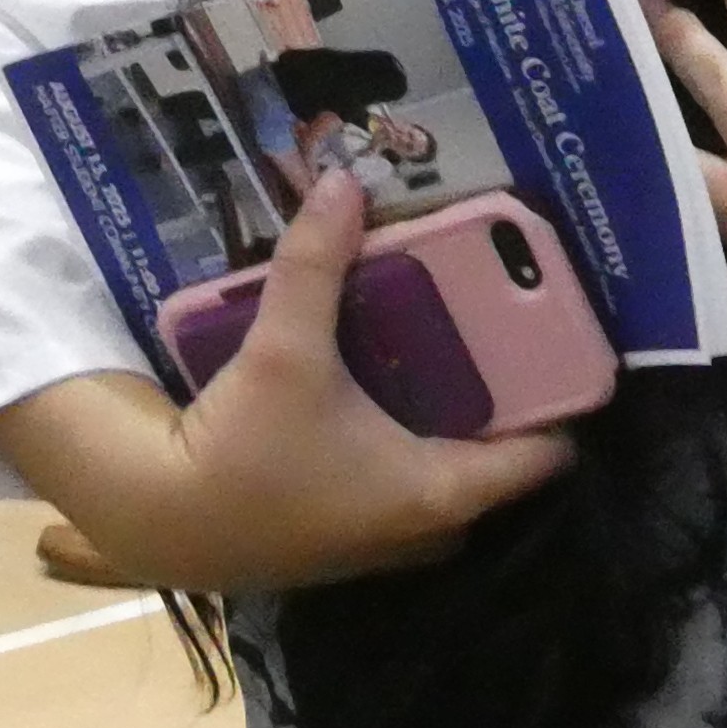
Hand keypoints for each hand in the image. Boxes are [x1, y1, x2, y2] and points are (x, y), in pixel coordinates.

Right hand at [0, 175, 575, 593]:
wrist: (159, 522)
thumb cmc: (242, 449)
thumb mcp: (283, 349)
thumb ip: (315, 265)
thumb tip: (341, 184)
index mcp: (443, 492)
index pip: (546, 454)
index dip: (563, 399)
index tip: (567, 339)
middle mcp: (431, 528)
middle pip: (500, 460)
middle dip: (503, 400)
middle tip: (502, 327)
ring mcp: (390, 543)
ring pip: (451, 475)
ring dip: (452, 421)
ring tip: (448, 345)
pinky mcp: (349, 540)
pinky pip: (407, 487)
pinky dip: (409, 443)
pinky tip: (386, 389)